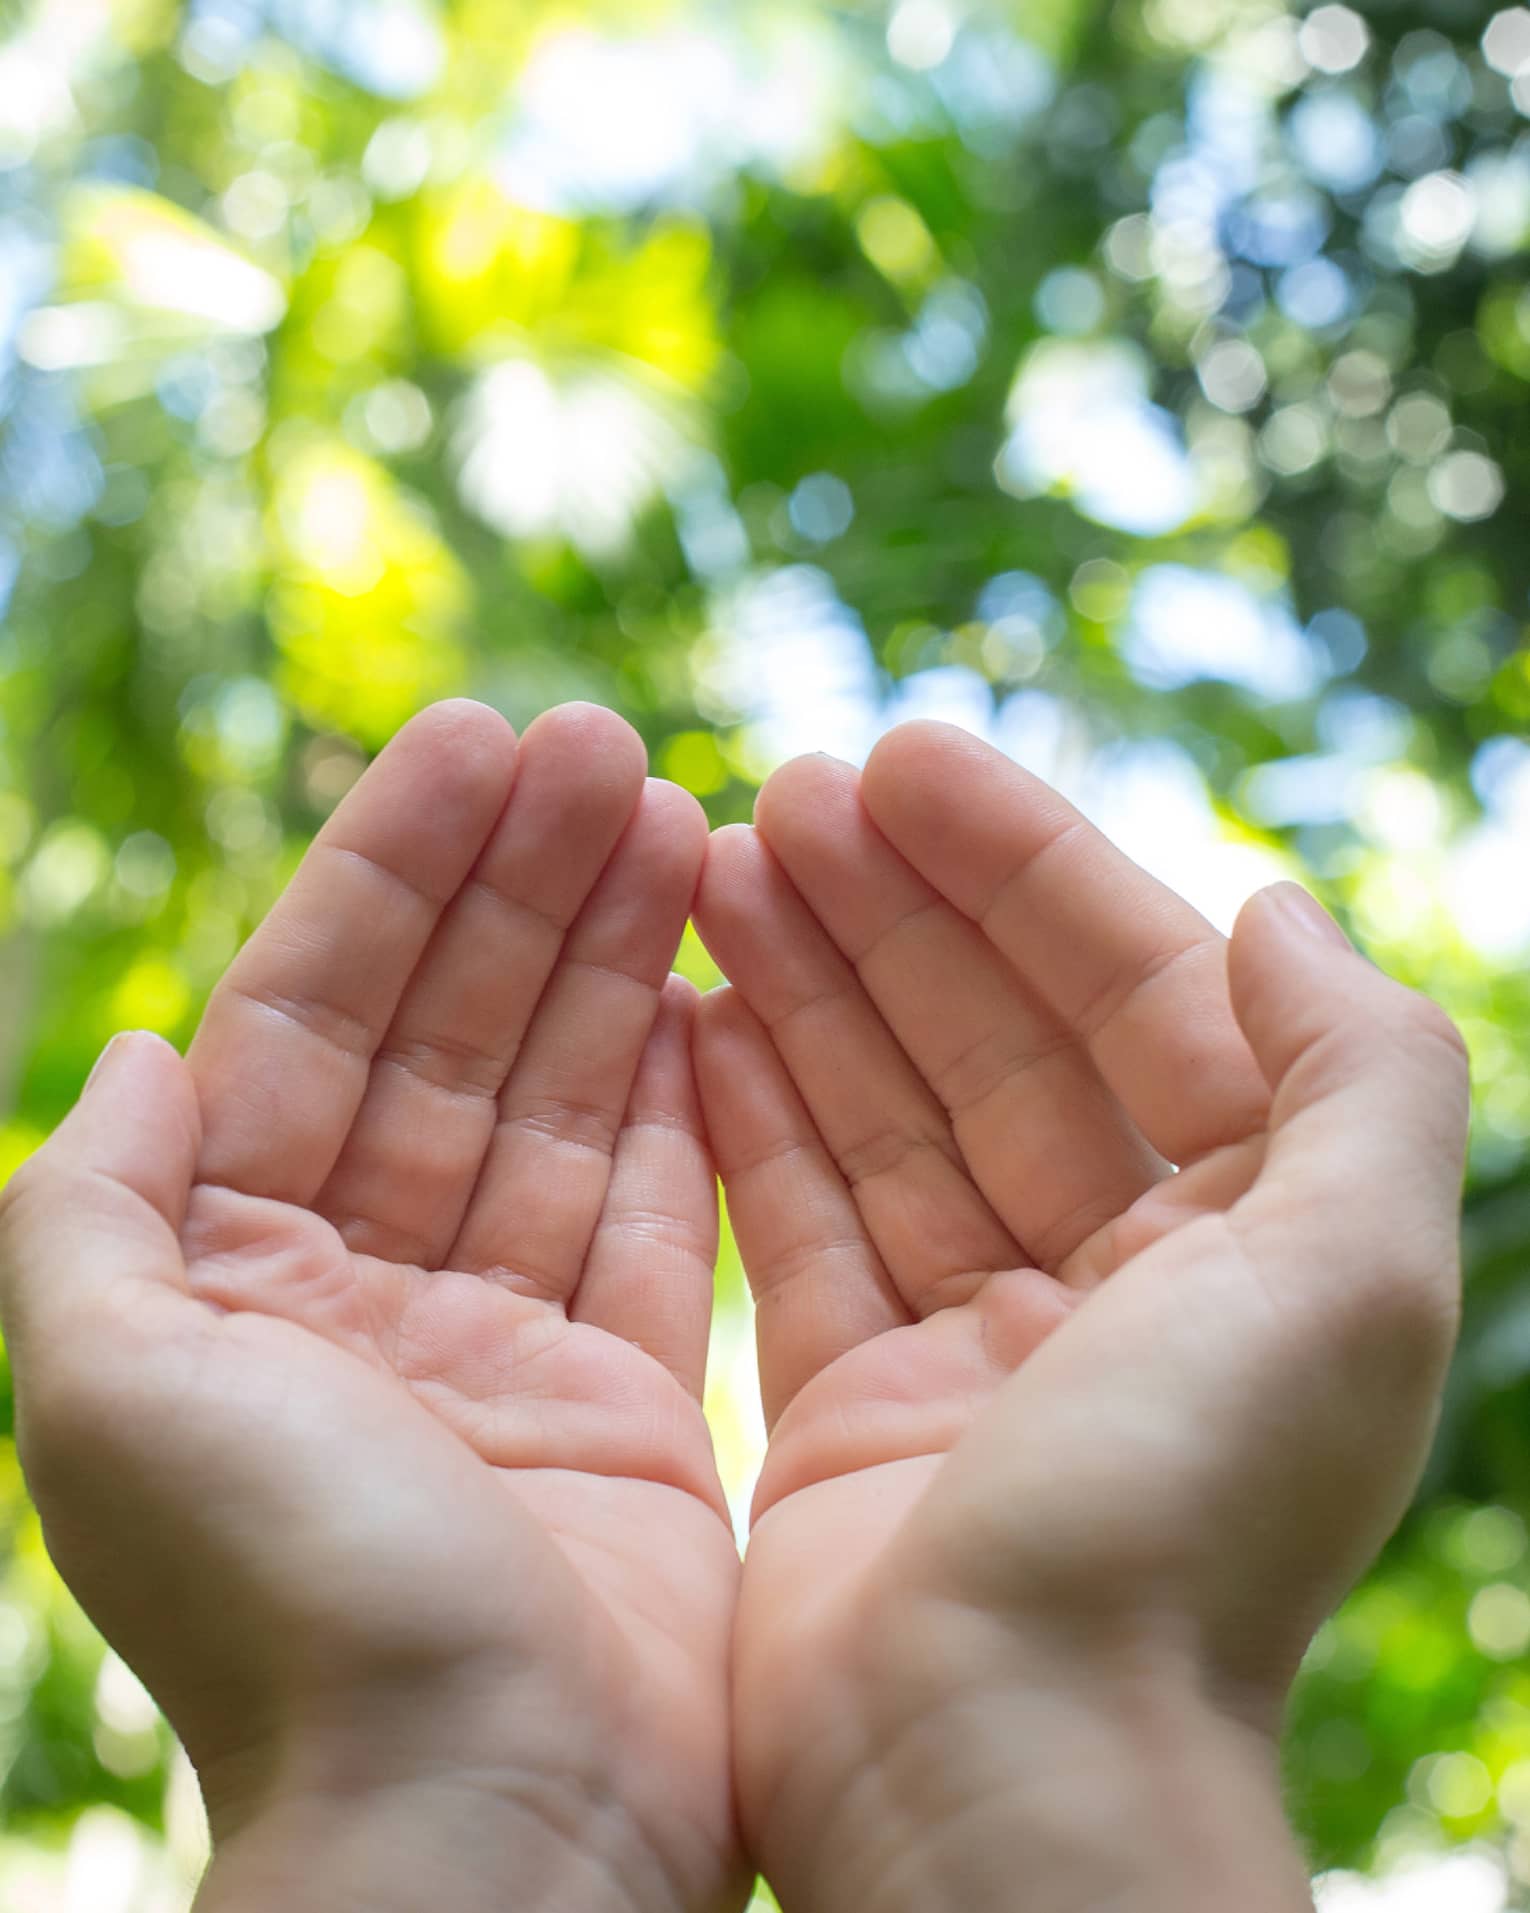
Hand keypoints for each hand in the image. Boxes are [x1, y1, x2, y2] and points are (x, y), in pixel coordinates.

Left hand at [0, 701, 746, 1912]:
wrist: (492, 1828)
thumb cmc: (295, 1608)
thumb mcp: (115, 1389)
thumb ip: (96, 1207)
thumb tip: (137, 1054)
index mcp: (234, 1282)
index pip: (314, 1021)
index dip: (388, 874)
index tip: (472, 742)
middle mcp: (363, 1299)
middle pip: (450, 1038)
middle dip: (519, 884)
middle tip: (602, 740)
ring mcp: (503, 1344)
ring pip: (562, 1100)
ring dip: (609, 953)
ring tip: (673, 806)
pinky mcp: (628, 1396)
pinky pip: (658, 1205)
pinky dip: (680, 1088)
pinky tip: (706, 973)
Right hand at [692, 723, 1467, 1911]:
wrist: (1002, 1778)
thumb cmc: (1181, 1523)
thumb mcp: (1349, 1273)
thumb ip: (1360, 1068)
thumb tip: (1280, 907)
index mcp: (1246, 1239)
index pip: (1130, 997)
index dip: (1022, 868)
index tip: (903, 759)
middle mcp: (1117, 1285)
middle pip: (995, 1040)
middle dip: (896, 907)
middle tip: (785, 788)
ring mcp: (976, 1345)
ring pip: (883, 1114)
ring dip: (808, 981)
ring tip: (721, 855)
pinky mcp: (851, 1409)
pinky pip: (797, 1220)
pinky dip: (748, 1110)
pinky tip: (690, 1005)